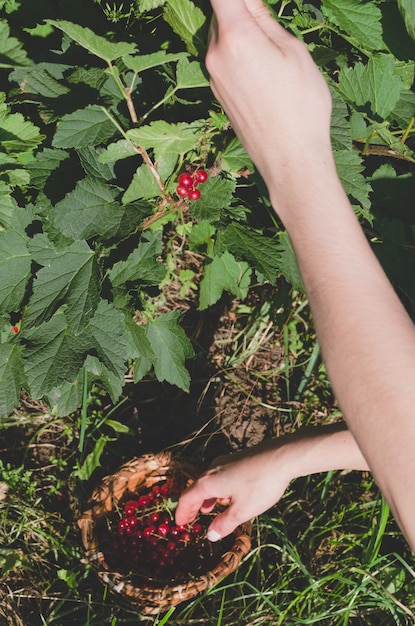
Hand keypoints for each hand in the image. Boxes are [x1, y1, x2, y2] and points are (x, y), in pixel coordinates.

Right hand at [175, 426, 368, 540]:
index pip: (187, 498)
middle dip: (193, 506)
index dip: (182, 512)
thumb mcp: (242, 511)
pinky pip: (220, 476)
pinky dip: (217, 490)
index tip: (179, 524)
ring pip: (209, 482)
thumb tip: (211, 535)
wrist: (281, 457)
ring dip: (206, 497)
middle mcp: (212, 469)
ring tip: (208, 510)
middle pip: (196, 488)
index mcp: (209, 482)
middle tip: (190, 519)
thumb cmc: (260, 485)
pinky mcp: (237, 459)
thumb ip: (224, 524)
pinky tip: (228, 496)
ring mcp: (225, 462)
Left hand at [207, 0, 332, 195]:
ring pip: (222, 38)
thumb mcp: (294, 52)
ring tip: (273, 56)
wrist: (289, 159)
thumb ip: (265, 19)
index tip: (252, 4)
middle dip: (243, 11)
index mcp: (235, 37)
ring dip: (242, 35)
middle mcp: (216, 56)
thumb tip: (248, 2)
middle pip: (222, 14)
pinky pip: (224, 62)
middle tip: (271, 26)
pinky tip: (265, 75)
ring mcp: (213, 77)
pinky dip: (239, 56)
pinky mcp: (218, 94)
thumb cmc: (300, 107)